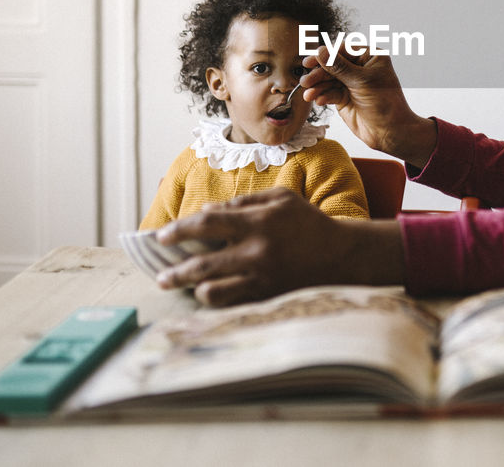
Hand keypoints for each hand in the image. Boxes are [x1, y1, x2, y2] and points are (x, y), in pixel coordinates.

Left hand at [154, 188, 406, 305]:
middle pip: (202, 264)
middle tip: (161, 276)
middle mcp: (256, 252)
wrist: (341, 256)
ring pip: (213, 291)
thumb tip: (205, 212)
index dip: (179, 230)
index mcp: (257, 223)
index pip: (207, 224)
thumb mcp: (280, 199)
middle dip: (176, 272)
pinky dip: (218, 300)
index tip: (162, 236)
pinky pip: (232, 304)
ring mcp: (261, 278)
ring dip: (196, 289)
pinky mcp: (267, 296)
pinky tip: (212, 295)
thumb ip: (242, 203)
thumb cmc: (307, 222)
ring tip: (189, 286)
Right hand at [300, 45, 437, 166]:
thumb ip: (339, 67)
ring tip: (309, 94)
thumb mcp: (362, 82)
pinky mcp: (344, 98)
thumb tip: (320, 51)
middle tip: (307, 81)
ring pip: (328, 80)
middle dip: (319, 73)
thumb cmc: (385, 104)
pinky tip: (319, 100)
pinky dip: (322, 96)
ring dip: (317, 86)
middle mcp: (359, 68)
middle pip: (332, 65)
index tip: (311, 61)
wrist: (390, 133)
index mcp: (369, 57)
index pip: (343, 50)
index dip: (326, 55)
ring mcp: (351, 83)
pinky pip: (329, 93)